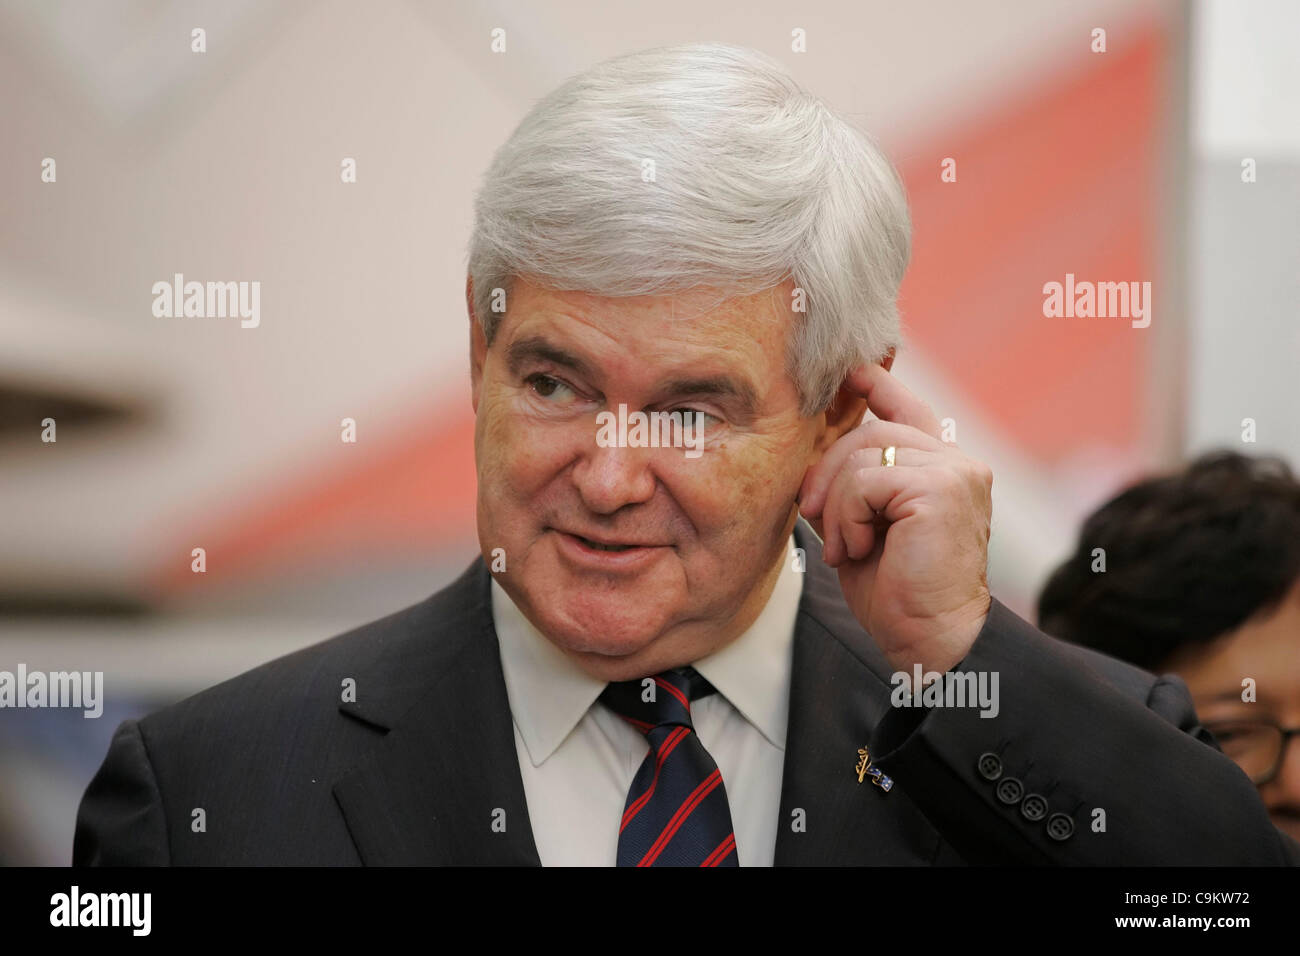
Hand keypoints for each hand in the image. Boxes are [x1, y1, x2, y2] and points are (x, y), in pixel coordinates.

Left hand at [798, 363, 992, 674]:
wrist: (930, 639)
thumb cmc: (896, 590)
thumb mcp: (865, 525)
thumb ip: (855, 484)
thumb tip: (817, 449)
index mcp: (942, 469)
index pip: (909, 410)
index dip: (879, 385)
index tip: (852, 370)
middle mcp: (958, 462)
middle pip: (870, 432)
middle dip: (828, 470)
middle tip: (812, 514)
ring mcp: (955, 472)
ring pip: (864, 453)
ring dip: (837, 503)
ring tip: (847, 546)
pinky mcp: (943, 489)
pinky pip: (866, 481)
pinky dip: (847, 517)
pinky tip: (857, 549)